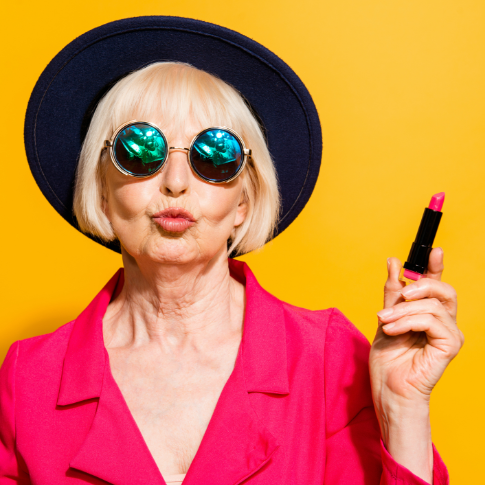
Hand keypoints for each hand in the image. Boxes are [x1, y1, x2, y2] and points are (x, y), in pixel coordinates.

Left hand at [369, 248, 463, 480]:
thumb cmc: (388, 360)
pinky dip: (409, 321)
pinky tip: (393, 330)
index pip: (436, 284)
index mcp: (427, 314)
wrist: (388, 389)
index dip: (436, 266)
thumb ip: (392, 293)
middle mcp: (442, 322)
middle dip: (419, 286)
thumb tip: (394, 262)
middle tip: (398, 297)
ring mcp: (449, 334)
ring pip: (434, 305)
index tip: (433, 249)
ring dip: (404, 311)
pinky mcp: (449, 346)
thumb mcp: (385, 318)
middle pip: (443, 290)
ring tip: (385, 322)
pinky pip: (433, 321)